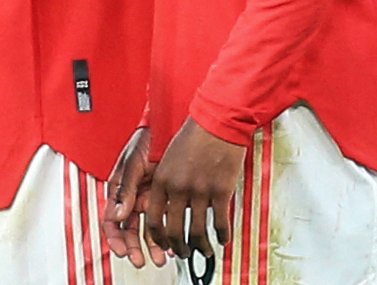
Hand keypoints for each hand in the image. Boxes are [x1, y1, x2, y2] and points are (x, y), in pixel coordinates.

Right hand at [104, 127, 166, 267]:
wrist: (170, 129)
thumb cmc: (147, 139)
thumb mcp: (133, 163)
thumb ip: (126, 189)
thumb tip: (119, 214)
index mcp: (119, 188)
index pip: (112, 219)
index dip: (115, 237)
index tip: (121, 251)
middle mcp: (132, 196)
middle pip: (129, 228)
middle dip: (133, 246)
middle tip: (141, 260)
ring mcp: (148, 197)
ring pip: (147, 228)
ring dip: (152, 244)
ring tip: (161, 256)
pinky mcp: (164, 198)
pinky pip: (163, 220)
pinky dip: (166, 233)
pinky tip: (171, 242)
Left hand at [145, 117, 244, 261]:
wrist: (217, 121)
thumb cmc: (194, 136)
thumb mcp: (169, 158)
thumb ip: (167, 183)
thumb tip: (169, 207)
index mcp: (162, 179)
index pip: (153, 218)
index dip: (159, 237)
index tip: (164, 244)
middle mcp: (178, 188)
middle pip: (174, 231)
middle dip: (178, 248)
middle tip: (183, 254)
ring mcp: (200, 191)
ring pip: (197, 232)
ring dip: (201, 247)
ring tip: (204, 251)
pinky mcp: (221, 192)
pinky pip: (220, 222)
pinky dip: (222, 235)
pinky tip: (222, 239)